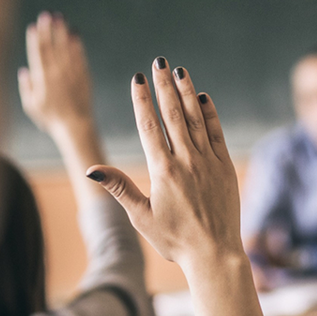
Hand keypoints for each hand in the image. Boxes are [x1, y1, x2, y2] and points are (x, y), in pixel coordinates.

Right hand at [18, 11, 94, 135]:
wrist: (75, 127)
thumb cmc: (50, 118)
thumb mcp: (31, 106)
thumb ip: (26, 87)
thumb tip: (24, 70)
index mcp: (42, 80)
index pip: (37, 54)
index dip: (35, 39)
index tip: (33, 25)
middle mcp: (56, 74)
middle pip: (51, 47)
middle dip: (48, 29)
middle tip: (47, 14)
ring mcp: (71, 74)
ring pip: (66, 49)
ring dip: (62, 32)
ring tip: (61, 17)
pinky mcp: (83, 77)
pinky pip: (80, 57)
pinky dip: (77, 45)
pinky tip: (75, 33)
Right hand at [87, 60, 242, 275]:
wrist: (214, 254)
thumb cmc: (174, 240)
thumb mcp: (141, 216)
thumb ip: (119, 188)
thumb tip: (91, 169)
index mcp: (163, 171)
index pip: (149, 126)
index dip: (142, 100)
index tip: (137, 78)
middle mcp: (187, 161)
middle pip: (173, 114)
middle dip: (164, 85)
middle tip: (158, 62)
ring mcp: (208, 162)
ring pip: (196, 119)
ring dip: (187, 92)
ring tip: (180, 71)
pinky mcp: (225, 167)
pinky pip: (217, 133)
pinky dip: (210, 113)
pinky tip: (203, 97)